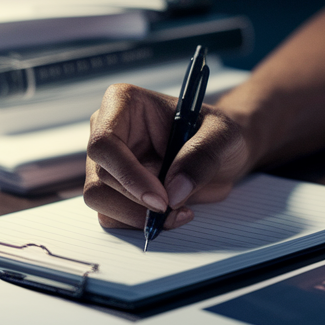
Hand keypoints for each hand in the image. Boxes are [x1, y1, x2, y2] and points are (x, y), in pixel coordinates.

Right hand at [84, 83, 253, 228]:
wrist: (220, 152)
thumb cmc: (217, 132)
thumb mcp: (224, 135)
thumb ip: (202, 155)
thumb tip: (174, 191)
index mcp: (124, 102)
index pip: (105, 142)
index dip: (128, 175)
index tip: (161, 199)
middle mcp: (107, 130)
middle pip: (99, 178)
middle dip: (136, 202)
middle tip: (174, 209)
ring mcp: (107, 162)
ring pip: (100, 200)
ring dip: (137, 216)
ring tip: (177, 211)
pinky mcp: (112, 188)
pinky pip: (112, 214)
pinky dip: (139, 222)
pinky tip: (170, 214)